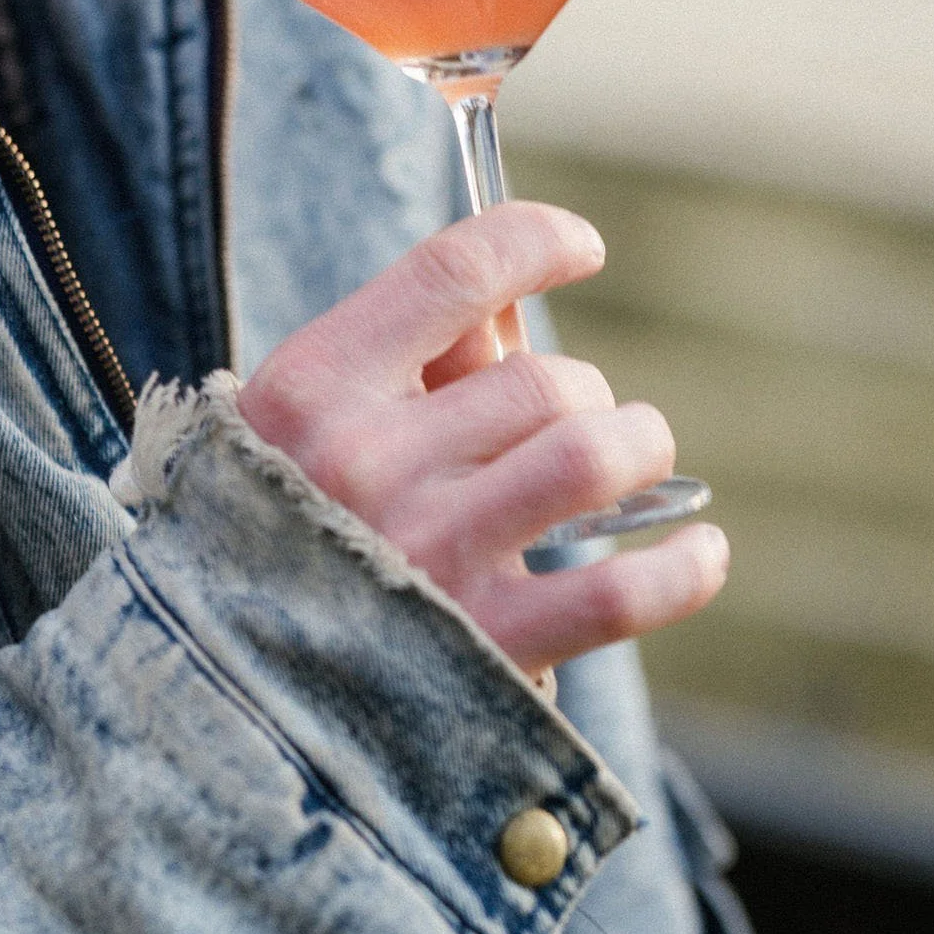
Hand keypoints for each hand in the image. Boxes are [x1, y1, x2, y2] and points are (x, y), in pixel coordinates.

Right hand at [237, 203, 727, 678]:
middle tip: (575, 421)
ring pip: (589, 456)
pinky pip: (617, 589)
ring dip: (636, 448)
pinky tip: (698, 549)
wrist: (236, 694)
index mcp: (313, 385)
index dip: (537, 239)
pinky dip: (680, 565)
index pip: (453, 271)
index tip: (582, 248)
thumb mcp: (316, 422)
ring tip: (633, 460)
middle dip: (584, 392)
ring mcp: (424, 557)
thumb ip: (414, 353)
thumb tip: (518, 290)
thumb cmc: (293, 526)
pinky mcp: (481, 651)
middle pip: (541, 381)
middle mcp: (363, 463)